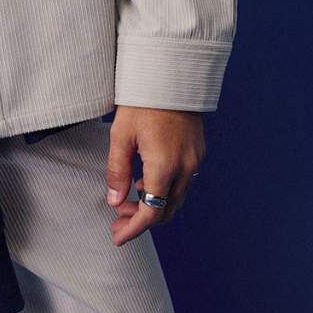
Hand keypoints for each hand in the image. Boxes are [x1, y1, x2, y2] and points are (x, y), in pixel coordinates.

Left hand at [105, 106, 205, 245]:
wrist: (172, 75)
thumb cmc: (142, 101)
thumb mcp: (120, 135)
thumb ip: (117, 171)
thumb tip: (115, 201)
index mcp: (164, 166)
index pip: (151, 212)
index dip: (134, 229)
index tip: (117, 238)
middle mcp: (185, 167)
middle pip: (166, 210)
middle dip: (141, 220)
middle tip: (117, 220)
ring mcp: (195, 160)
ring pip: (176, 198)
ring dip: (153, 204)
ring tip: (127, 199)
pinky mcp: (198, 151)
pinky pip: (182, 182)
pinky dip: (164, 189)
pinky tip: (144, 180)